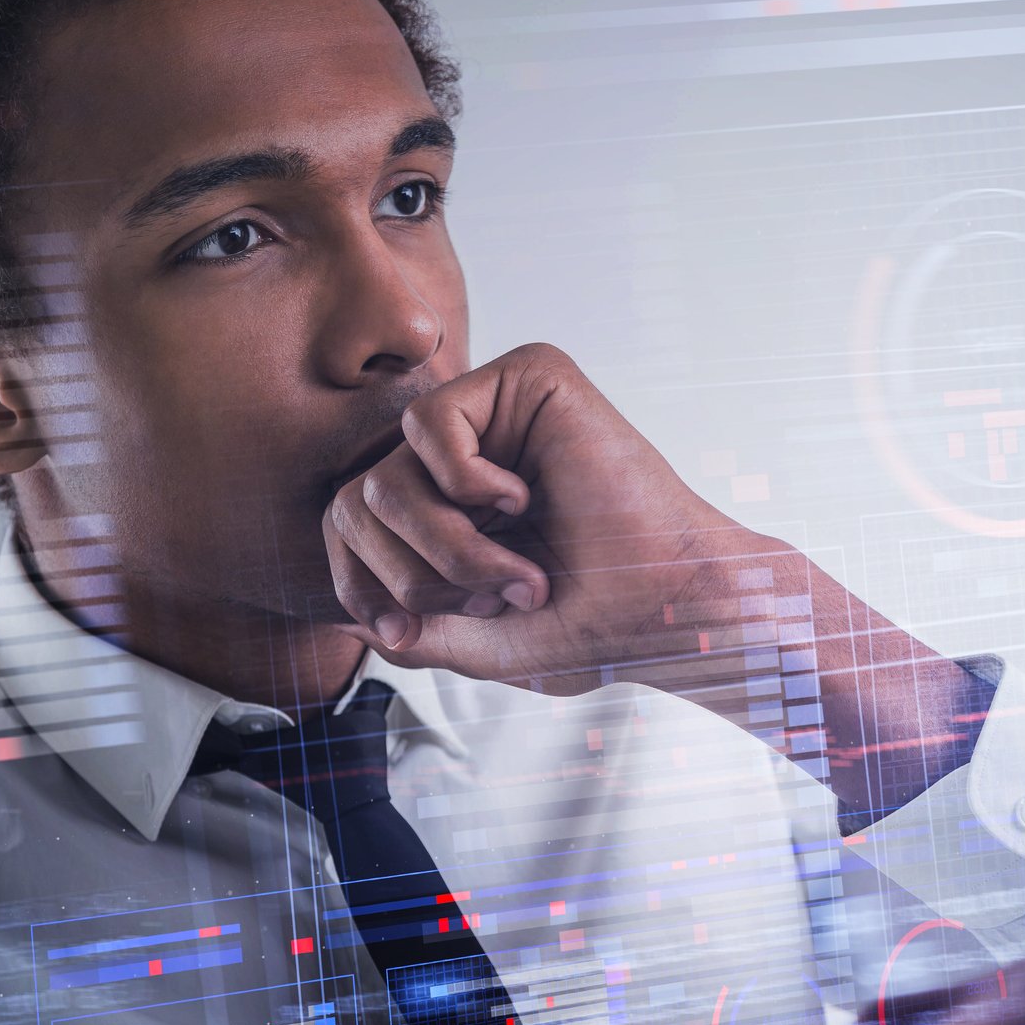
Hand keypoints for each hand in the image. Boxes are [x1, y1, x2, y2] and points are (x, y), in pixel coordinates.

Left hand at [322, 342, 989, 820]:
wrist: (675, 604)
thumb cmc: (599, 624)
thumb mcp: (488, 646)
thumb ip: (420, 633)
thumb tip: (356, 625)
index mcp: (452, 504)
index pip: (349, 525)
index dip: (362, 584)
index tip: (415, 627)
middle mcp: (465, 450)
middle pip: (357, 504)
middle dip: (412, 576)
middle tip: (492, 600)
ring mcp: (495, 410)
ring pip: (386, 473)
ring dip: (448, 547)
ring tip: (520, 573)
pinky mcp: (529, 379)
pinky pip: (428, 421)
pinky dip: (463, 484)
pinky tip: (520, 501)